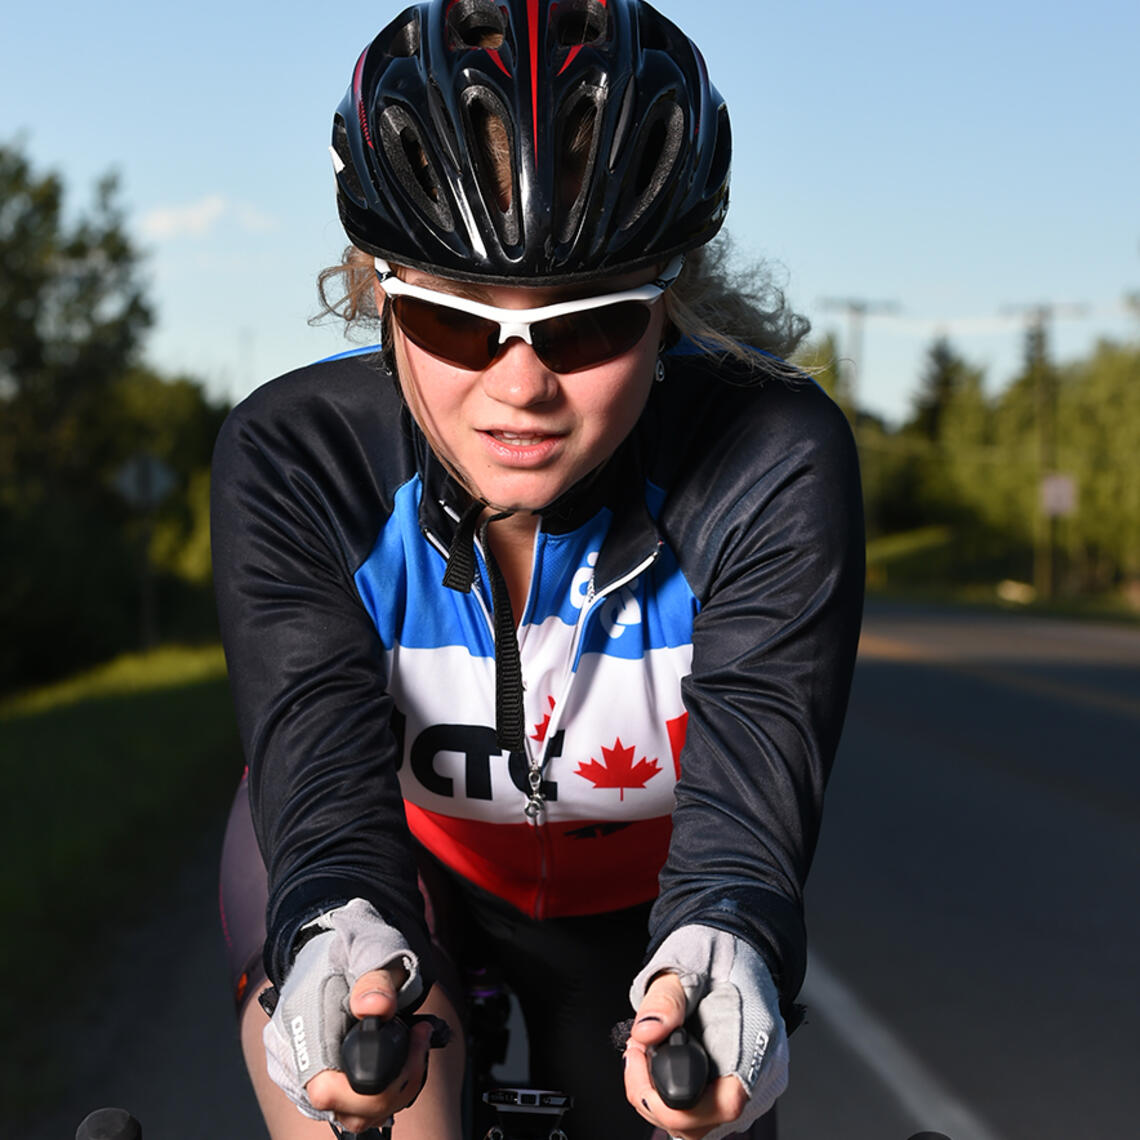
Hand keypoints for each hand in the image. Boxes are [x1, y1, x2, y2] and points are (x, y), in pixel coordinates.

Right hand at [261, 898, 424, 1124]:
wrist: (337, 946)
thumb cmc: (352, 947)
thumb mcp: (371, 950)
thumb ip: (375, 979)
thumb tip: (376, 1008)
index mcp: (298, 1022)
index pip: (326, 1089)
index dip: (373, 1086)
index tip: (411, 1046)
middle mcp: (290, 1054)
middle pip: (340, 1108)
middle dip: (393, 1088)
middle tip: (420, 1042)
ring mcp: (299, 1071)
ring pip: (348, 1113)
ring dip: (390, 1093)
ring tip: (413, 1049)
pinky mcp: (316, 1077)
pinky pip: (348, 1105)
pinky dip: (379, 1094)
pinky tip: (398, 1064)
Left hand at [626, 925, 789, 1139]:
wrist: (740, 949)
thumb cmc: (720, 955)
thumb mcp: (687, 963)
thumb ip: (665, 999)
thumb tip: (646, 1033)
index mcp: (755, 1037)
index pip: (722, 1103)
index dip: (672, 1100)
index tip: (642, 1064)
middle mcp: (762, 1071)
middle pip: (705, 1123)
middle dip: (655, 1098)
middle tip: (635, 1053)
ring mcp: (754, 1084)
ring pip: (701, 1124)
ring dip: (662, 1100)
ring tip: (645, 1055)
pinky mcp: (740, 1087)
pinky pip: (705, 1113)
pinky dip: (676, 1097)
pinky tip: (661, 1067)